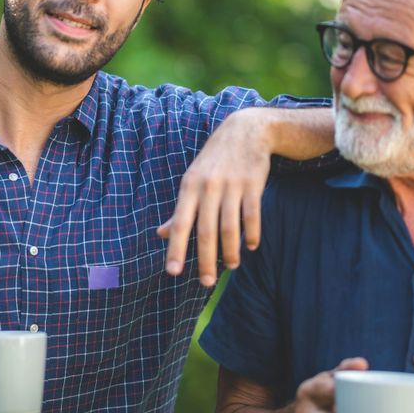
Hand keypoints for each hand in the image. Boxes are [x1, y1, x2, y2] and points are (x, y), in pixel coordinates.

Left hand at [157, 109, 270, 286]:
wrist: (245, 130)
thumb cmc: (214, 161)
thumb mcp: (193, 180)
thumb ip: (179, 210)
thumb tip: (160, 234)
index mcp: (189, 187)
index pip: (180, 223)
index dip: (175, 248)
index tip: (173, 272)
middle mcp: (208, 187)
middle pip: (205, 231)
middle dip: (205, 260)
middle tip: (207, 282)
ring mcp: (232, 185)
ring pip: (230, 227)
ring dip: (230, 251)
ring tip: (231, 266)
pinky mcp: (253, 184)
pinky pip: (252, 215)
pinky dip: (252, 234)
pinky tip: (251, 246)